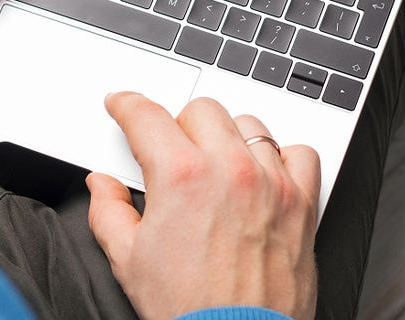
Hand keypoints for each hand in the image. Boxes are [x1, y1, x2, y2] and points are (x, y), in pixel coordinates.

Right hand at [87, 93, 320, 319]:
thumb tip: (103, 186)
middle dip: (179, 124)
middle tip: (171, 151)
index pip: (147, 115)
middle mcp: (229, 169)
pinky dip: (282, 157)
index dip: (127, 105)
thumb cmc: (188, 310)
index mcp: (181, 176)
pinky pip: (299, 153)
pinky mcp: (301, 203)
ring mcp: (270, 183)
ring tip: (217, 165)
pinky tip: (265, 174)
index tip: (123, 105)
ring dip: (228, 138)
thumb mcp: (128, 260)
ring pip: (249, 125)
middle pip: (201, 109)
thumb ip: (109, 211)